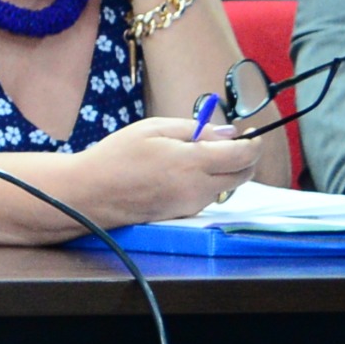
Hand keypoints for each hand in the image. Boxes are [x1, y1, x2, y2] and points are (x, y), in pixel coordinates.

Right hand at [65, 112, 267, 226]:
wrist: (91, 194)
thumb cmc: (117, 155)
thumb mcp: (154, 128)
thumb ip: (195, 129)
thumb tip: (229, 133)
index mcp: (192, 163)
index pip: (243, 155)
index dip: (254, 143)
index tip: (251, 133)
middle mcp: (198, 188)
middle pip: (243, 176)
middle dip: (246, 158)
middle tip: (232, 143)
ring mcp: (192, 205)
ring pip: (226, 188)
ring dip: (225, 171)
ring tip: (197, 155)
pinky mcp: (183, 215)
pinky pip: (207, 197)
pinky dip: (207, 183)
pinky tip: (182, 173)